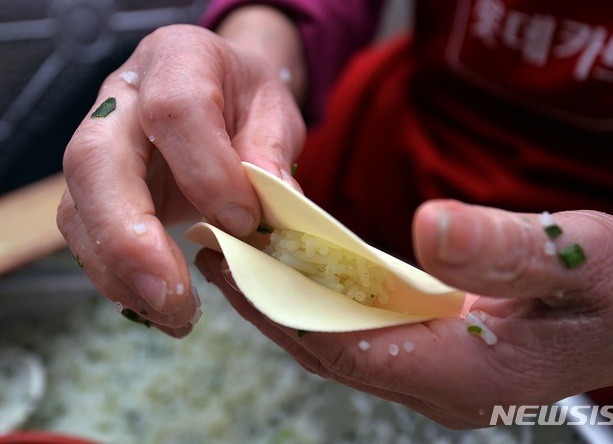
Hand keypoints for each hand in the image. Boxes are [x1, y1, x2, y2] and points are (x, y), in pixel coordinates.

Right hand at [57, 23, 304, 336]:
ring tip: (171, 314)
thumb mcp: (274, 113)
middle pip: (97, 162)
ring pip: (78, 207)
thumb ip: (271, 153)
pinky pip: (84, 234)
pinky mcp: (93, 188)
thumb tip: (275, 208)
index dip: (207, 172)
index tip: (242, 223)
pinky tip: (154, 305)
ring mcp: (98, 144)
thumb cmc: (246, 101)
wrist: (217, 92)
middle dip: (131, 239)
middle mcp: (121, 99)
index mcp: (177, 60)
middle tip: (173, 298)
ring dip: (118, 273)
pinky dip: (116, 277)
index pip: (176, 110)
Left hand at [194, 200, 612, 427]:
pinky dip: (328, 303)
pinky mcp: (439, 355)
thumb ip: (507, 249)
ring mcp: (438, 375)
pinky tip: (305, 272)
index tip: (237, 267)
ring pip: (344, 344)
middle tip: (223, 257)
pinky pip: (366, 333)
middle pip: (334, 351)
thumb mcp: (581, 257)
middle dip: (272, 307)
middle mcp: (442, 385)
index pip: (352, 348)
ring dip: (293, 304)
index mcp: (468, 372)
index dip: (287, 309)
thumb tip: (431, 228)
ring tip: (248, 259)